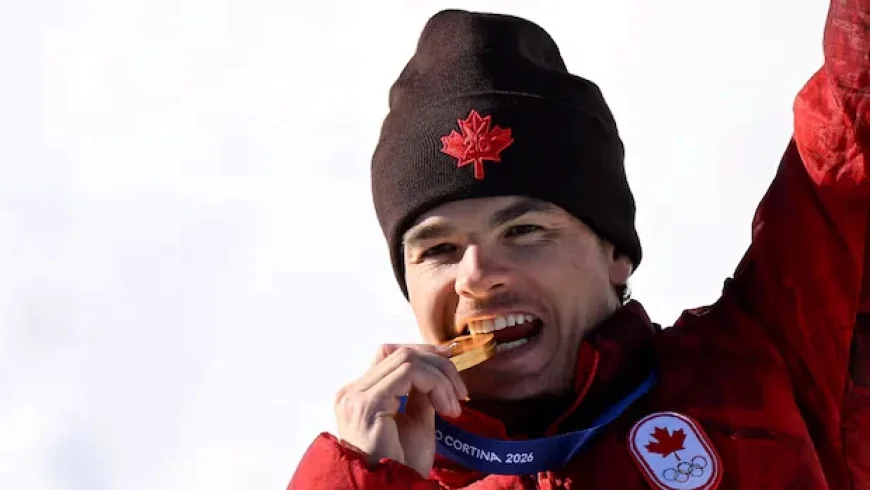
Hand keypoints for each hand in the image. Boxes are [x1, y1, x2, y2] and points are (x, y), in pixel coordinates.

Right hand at [334, 344, 468, 476]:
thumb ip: (420, 394)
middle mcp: (351, 391)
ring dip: (440, 378)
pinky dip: (435, 384)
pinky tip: (446, 409)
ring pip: (407, 359)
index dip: (424, 353)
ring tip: (454, 407)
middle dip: (438, 366)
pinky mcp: (368, 403)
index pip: (390, 355)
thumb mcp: (416, 421)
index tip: (452, 362)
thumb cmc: (402, 466)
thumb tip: (437, 370)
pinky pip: (409, 374)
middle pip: (400, 353)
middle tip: (461, 393)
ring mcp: (356, 396)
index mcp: (359, 394)